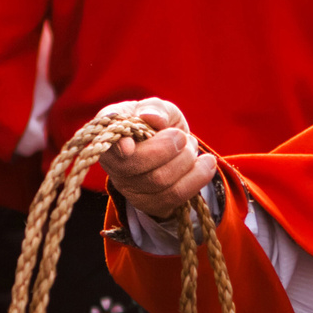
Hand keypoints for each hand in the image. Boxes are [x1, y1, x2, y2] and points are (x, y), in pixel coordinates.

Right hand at [100, 97, 216, 222]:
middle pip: (136, 165)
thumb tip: (151, 117)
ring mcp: (127, 187)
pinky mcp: (148, 203)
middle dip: (168, 149)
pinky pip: (174, 197)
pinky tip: (206, 164)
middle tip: (183, 137)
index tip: (129, 147)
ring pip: (159, 182)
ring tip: (192, 147)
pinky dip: (196, 178)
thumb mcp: (160, 109)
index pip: (106, 143)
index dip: (116, 147)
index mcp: (109, 132)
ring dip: (186, 161)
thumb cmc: (159, 123)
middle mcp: (112, 163)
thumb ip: (156, 109)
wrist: (172, 148)